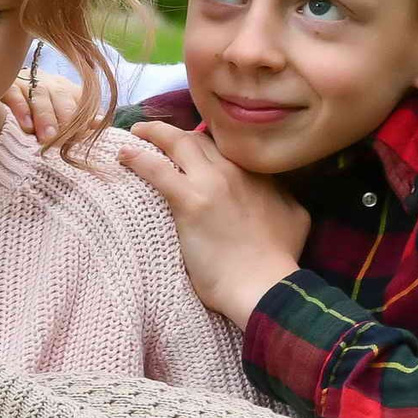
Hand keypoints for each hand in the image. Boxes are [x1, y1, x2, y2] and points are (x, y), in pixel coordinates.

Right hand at [1, 66, 83, 138]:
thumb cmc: (33, 103)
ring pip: (39, 96)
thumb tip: (102, 121)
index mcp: (63, 88)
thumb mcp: (58, 108)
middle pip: (61, 96)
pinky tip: (25, 126)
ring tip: (47, 138)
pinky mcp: (4, 86)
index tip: (86, 136)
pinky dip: (20, 109)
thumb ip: (79, 116)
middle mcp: (47, 82)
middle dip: (66, 117)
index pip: (79, 100)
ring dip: (45, 117)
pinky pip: (13, 94)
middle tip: (67, 139)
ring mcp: (25, 83)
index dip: (84, 117)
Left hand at [119, 123, 311, 322]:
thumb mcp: (295, 216)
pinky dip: (138, 158)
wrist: (265, 285)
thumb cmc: (280, 259)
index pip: (224, 144)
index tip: (188, 145)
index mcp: (257, 172)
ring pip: (178, 143)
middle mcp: (234, 169)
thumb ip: (282, 194)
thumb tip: (275, 189)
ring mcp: (212, 182)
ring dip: (154, 133)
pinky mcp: (190, 202)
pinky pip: (157, 170)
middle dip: (176, 133)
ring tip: (136, 132)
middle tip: (156, 134)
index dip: (203, 141)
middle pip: (199, 138)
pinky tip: (123, 154)